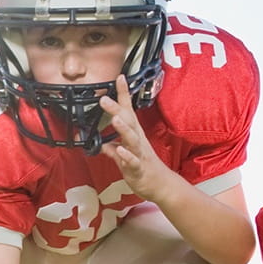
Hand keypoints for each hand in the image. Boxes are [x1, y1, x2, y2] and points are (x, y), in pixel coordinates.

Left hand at [98, 77, 185, 203]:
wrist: (161, 185)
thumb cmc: (143, 167)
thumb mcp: (124, 156)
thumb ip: (112, 149)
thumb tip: (101, 144)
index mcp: (134, 134)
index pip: (128, 111)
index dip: (123, 95)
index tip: (119, 78)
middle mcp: (137, 141)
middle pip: (127, 121)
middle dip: (116, 109)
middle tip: (104, 98)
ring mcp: (139, 154)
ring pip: (131, 139)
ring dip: (123, 129)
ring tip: (114, 118)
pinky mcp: (139, 169)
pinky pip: (132, 162)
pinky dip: (126, 156)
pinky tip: (119, 150)